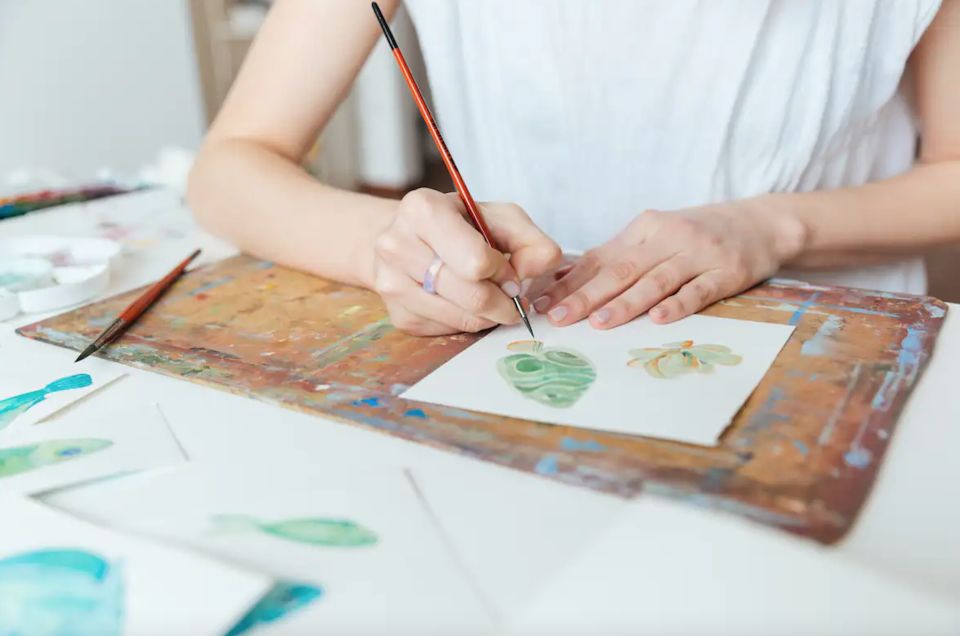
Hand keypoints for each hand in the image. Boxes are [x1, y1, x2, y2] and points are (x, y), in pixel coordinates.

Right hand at [372, 188, 561, 335]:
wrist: (408, 238)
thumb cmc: (458, 225)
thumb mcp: (498, 218)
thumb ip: (530, 239)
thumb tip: (545, 264)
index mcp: (422, 210)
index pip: (476, 261)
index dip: (504, 272)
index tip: (510, 272)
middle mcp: (397, 245)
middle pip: (471, 295)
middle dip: (503, 302)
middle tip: (512, 298)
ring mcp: (391, 283)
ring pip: (460, 318)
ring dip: (488, 315)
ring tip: (492, 298)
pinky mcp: (398, 315)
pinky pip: (448, 331)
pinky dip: (467, 322)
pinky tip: (465, 303)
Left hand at [533, 198, 806, 328]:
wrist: (761, 222)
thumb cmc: (698, 235)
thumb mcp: (656, 237)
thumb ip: (616, 257)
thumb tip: (565, 281)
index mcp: (644, 229)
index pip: (600, 259)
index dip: (569, 283)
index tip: (542, 303)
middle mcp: (667, 238)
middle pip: (621, 270)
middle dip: (586, 296)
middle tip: (559, 317)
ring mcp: (698, 254)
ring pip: (655, 281)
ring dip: (626, 303)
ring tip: (600, 322)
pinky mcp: (727, 272)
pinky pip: (699, 290)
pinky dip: (678, 304)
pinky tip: (659, 318)